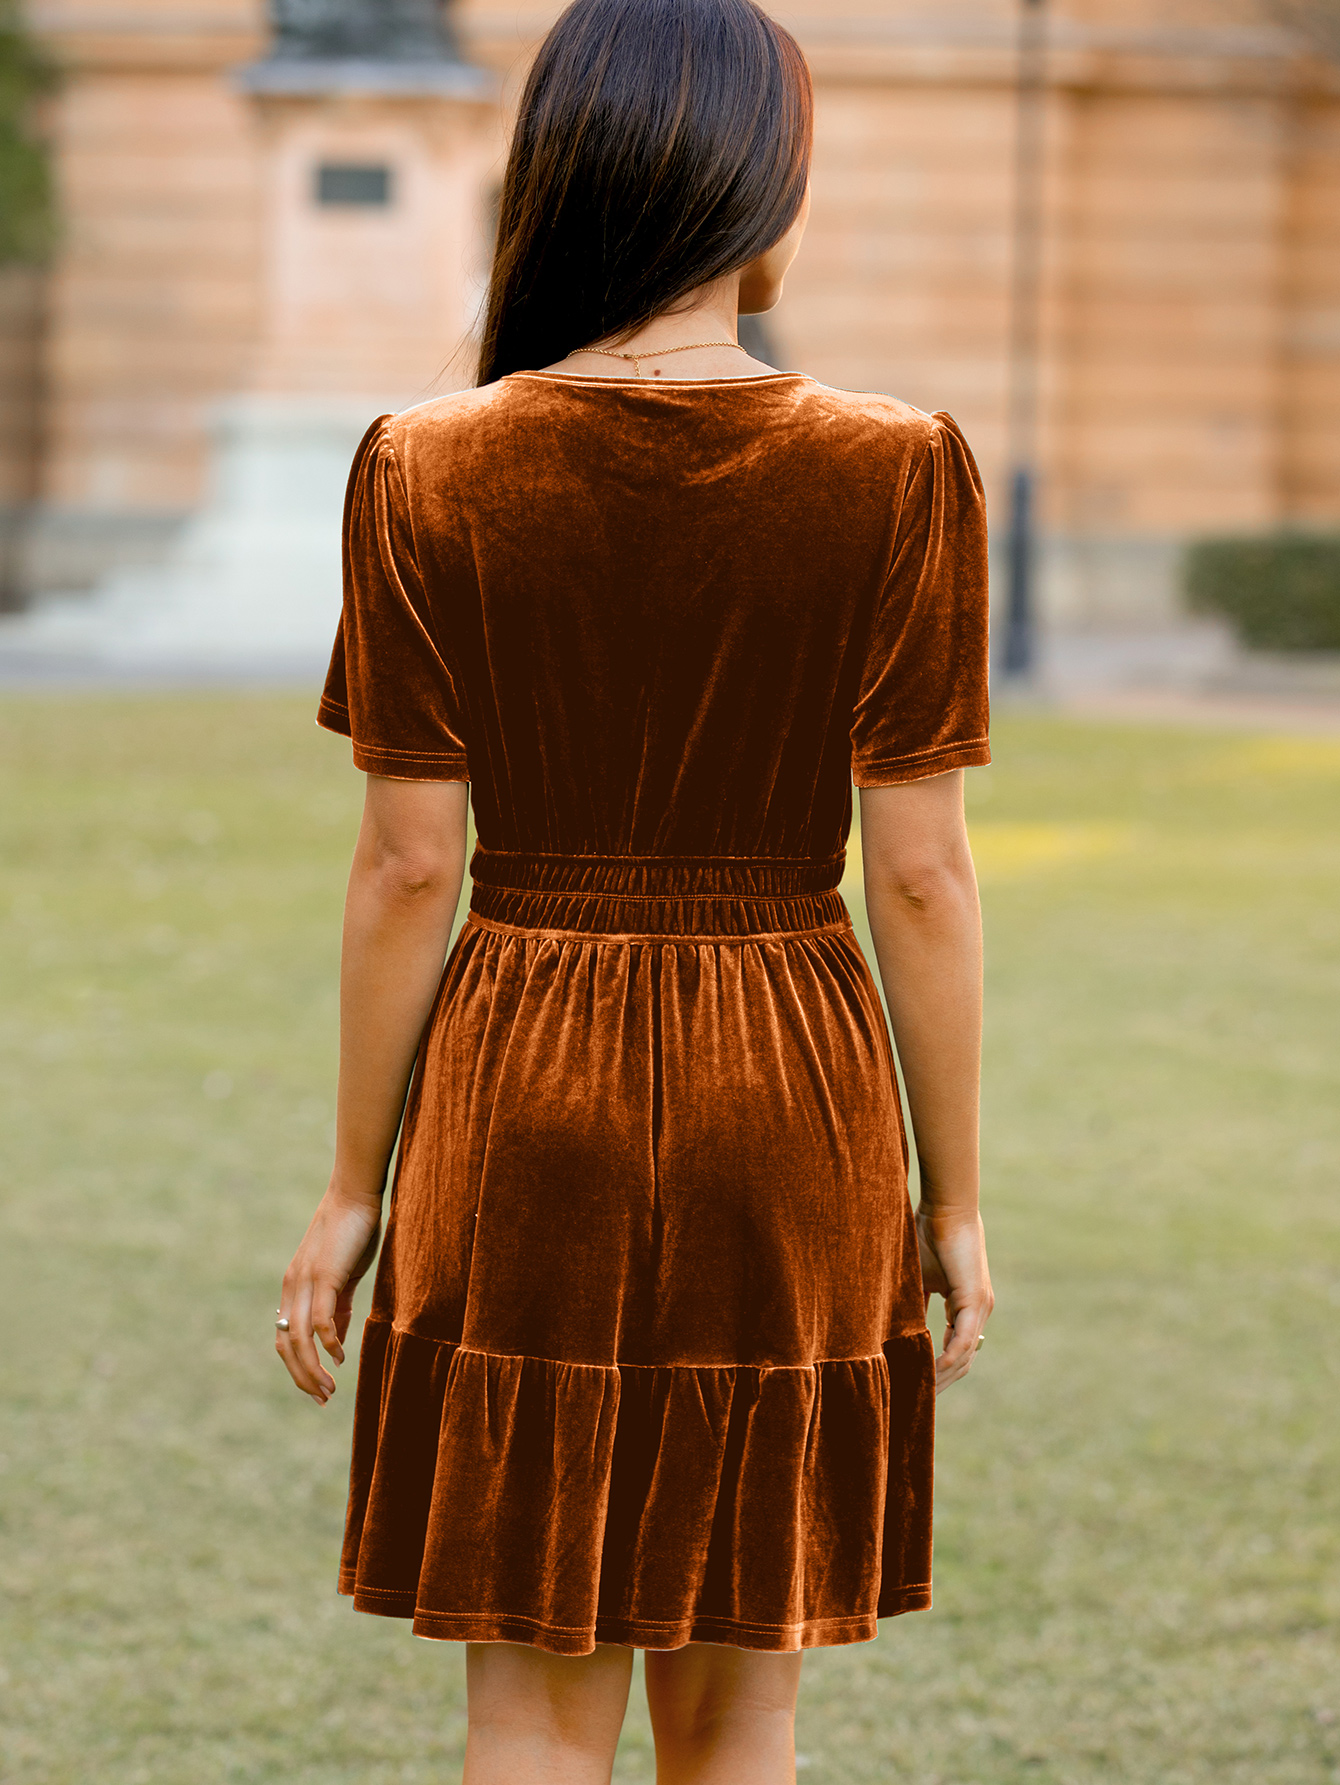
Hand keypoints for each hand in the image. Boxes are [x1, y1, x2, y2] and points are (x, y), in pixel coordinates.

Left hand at [275, 1184, 381, 1404]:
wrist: (355, 1195)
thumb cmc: (352, 1233)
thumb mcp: (341, 1277)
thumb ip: (336, 1309)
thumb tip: (334, 1344)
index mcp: (293, 1288)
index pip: (284, 1339)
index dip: (297, 1368)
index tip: (317, 1389)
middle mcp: (292, 1287)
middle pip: (286, 1345)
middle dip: (302, 1377)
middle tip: (322, 1399)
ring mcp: (305, 1282)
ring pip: (298, 1339)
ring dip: (312, 1369)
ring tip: (328, 1390)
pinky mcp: (324, 1276)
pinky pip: (320, 1319)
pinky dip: (328, 1343)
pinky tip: (340, 1357)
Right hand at [916, 1207, 992, 1393]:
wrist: (946, 1206)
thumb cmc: (929, 1233)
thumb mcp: (916, 1276)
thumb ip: (910, 1302)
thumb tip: (887, 1325)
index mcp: (967, 1306)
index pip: (955, 1348)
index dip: (937, 1369)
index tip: (915, 1383)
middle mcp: (979, 1311)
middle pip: (962, 1360)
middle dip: (939, 1381)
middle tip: (916, 1399)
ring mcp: (980, 1307)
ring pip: (963, 1356)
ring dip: (941, 1376)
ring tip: (918, 1391)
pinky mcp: (976, 1300)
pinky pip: (961, 1341)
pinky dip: (946, 1359)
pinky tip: (929, 1371)